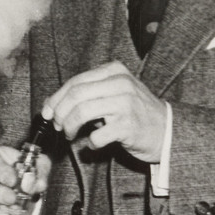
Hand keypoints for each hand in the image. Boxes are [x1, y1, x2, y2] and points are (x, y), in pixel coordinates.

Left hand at [42, 62, 168, 163]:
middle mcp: (121, 83)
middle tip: (57, 125)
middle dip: (59, 112)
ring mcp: (126, 103)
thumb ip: (87, 94)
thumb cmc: (135, 113)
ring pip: (81, 112)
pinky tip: (94, 143)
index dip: (56, 98)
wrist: (168, 130)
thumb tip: (51, 105)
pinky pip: (97, 135)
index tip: (47, 112)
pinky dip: (90, 142)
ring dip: (69, 127)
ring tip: (69, 134)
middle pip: (75, 95)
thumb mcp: (114, 93)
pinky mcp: (129, 126)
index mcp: (114, 71)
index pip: (75, 82)